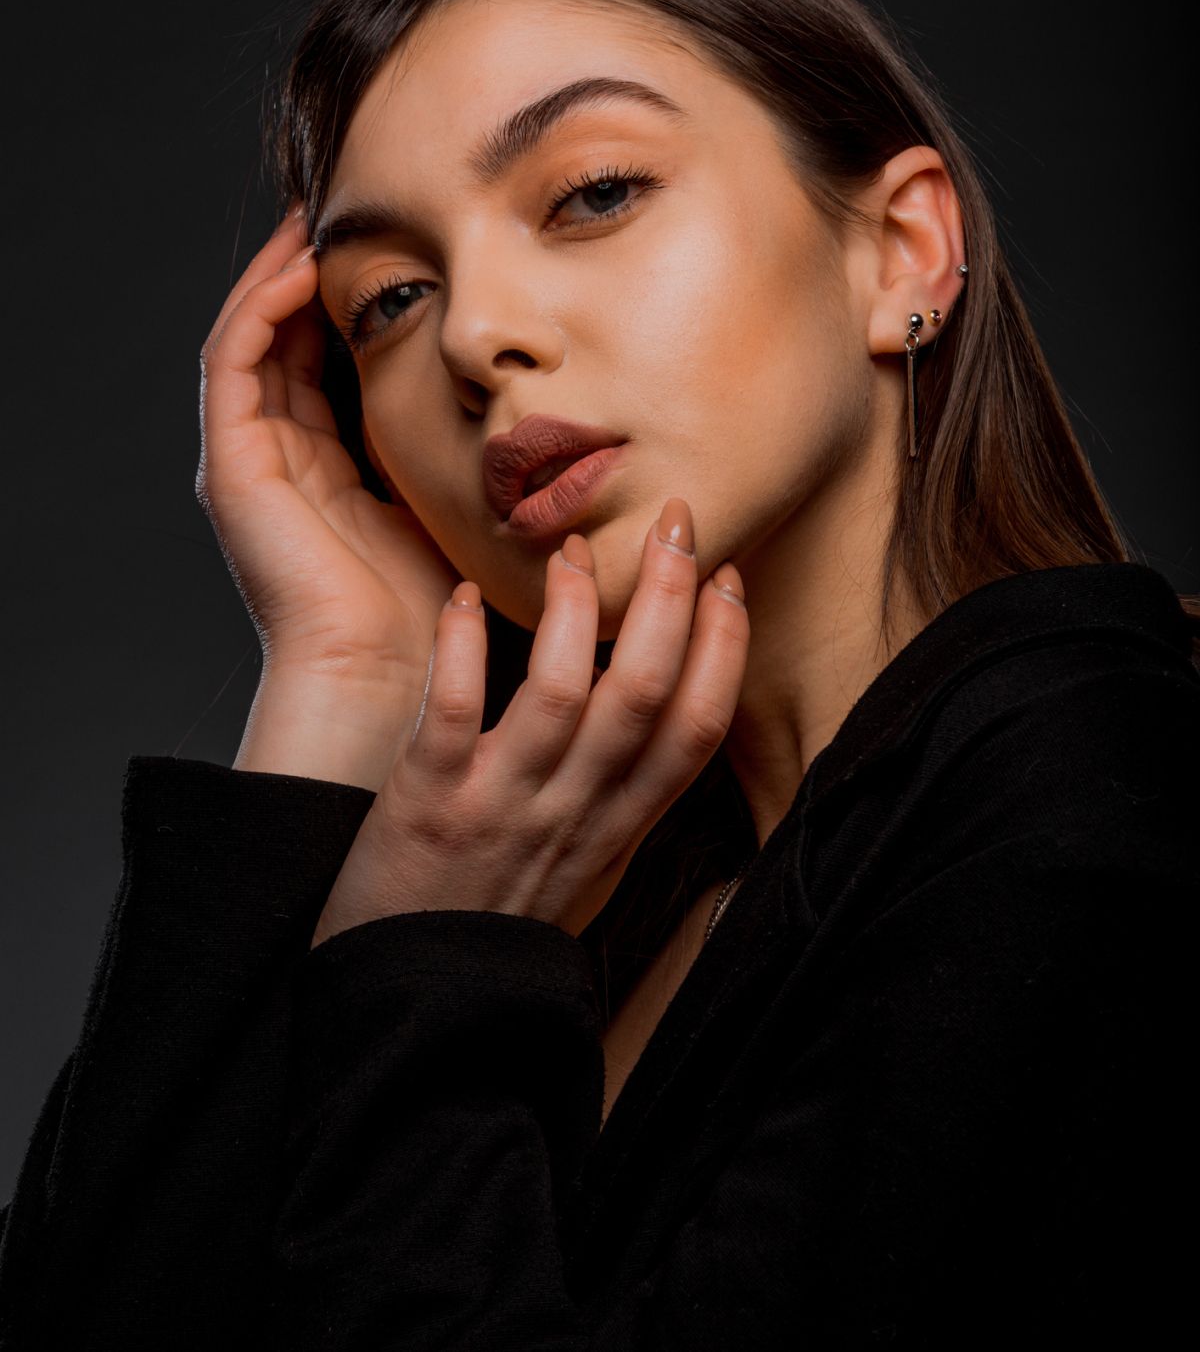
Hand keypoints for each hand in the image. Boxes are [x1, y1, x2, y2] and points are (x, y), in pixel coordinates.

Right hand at [196, 204, 461, 699]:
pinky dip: (265, 307)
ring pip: (251, 335)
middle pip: (283, 339)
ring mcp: (246, 459)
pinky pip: (234, 360)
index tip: (391, 250)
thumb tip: (510, 402)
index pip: (324, 363)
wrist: (383, 670)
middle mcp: (277, 458)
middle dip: (311, 273)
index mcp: (322, 470)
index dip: (349, 304)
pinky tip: (307, 266)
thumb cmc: (427, 609)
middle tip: (348, 211)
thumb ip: (452, 452)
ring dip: (282, 274)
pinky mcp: (230, 462)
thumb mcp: (446, 507)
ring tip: (320, 217)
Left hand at [311, 499, 749, 945]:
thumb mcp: (590, 870)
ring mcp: (503, 807)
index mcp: (618, 827)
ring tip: (570, 551)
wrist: (417, 1004)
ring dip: (573, 609)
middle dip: (670, 600)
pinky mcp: (428, 804)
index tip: (729, 579)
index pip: (696, 730)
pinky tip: (466, 596)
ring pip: (563, 693)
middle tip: (677, 522)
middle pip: (645, 695)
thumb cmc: (500, 919)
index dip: (724, 649)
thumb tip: (665, 721)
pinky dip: (465, 645)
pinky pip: (455, 710)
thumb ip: (627, 799)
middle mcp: (574, 814)